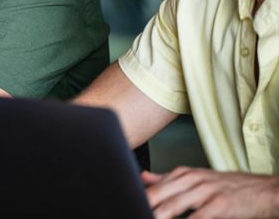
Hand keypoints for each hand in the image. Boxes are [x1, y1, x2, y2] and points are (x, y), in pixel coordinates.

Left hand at [144, 167, 278, 217]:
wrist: (262, 190)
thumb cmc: (226, 187)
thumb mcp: (196, 178)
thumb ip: (168, 179)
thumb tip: (142, 178)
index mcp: (182, 174)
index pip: (152, 188)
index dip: (138, 200)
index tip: (125, 207)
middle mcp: (191, 180)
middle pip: (158, 196)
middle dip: (144, 208)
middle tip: (131, 213)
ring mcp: (205, 191)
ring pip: (173, 206)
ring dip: (159, 215)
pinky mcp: (220, 204)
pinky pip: (197, 218)